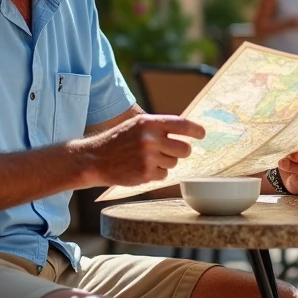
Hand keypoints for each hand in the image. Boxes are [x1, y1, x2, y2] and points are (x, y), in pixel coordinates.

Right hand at [81, 114, 204, 186]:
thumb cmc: (119, 140)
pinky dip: (157, 173)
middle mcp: (150, 139)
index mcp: (149, 123)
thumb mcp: (137, 125)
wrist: (96, 158)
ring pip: (174, 163)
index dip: (195, 130)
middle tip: (171, 151)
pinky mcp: (146, 173)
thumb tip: (186, 130)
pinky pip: (164, 175)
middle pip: (184, 148)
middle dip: (181, 151)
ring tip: (148, 158)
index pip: (181, 124)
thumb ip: (159, 126)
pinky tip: (142, 168)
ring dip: (166, 162)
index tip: (202, 134)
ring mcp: (148, 157)